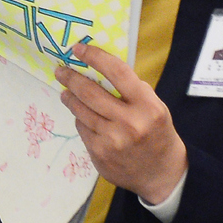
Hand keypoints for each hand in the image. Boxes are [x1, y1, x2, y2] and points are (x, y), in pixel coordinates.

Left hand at [55, 43, 187, 204]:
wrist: (161, 173)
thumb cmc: (157, 133)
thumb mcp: (155, 107)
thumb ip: (134, 90)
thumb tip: (102, 68)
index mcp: (147, 106)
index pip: (118, 72)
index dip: (96, 57)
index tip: (79, 49)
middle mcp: (129, 122)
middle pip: (91, 92)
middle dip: (72, 78)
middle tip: (61, 71)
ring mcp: (112, 140)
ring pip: (81, 111)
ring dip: (69, 98)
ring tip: (65, 91)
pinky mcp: (99, 153)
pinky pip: (82, 128)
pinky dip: (80, 119)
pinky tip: (81, 115)